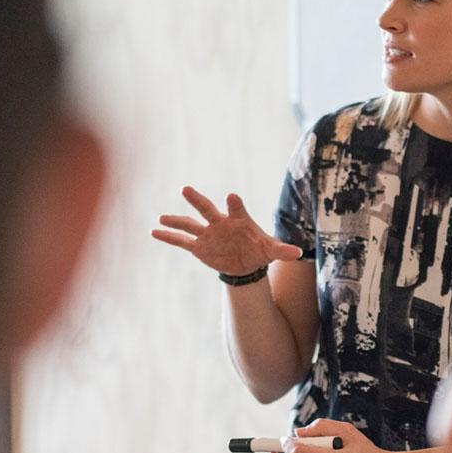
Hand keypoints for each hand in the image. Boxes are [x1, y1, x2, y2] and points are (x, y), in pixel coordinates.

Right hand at [151, 186, 301, 275]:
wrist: (246, 263)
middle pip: (207, 209)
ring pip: (190, 224)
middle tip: (186, 189)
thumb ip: (282, 250)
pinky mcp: (200, 247)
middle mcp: (220, 223)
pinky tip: (154, 232)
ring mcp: (208, 234)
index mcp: (239, 220)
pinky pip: (182, 241)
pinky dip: (169, 237)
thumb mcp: (271, 251)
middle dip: (197, 200)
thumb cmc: (259, 250)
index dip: (234, 203)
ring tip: (162, 217)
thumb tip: (298, 253)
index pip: (236, 208)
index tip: (231, 196)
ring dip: (176, 220)